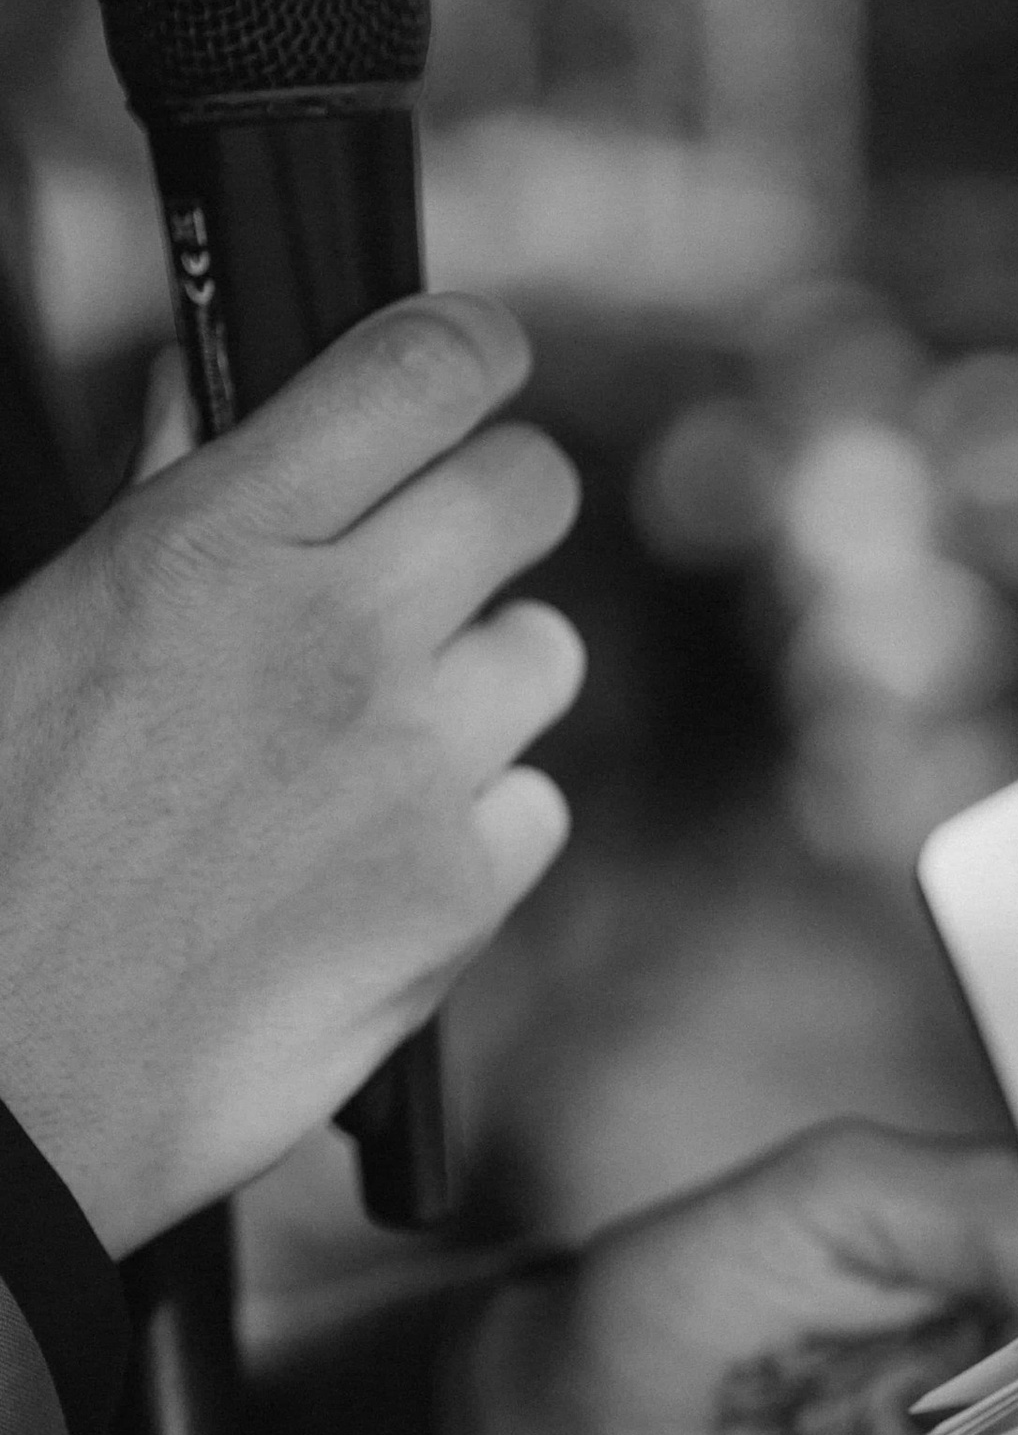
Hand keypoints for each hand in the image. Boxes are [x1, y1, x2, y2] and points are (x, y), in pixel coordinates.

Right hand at [0, 295, 580, 1251]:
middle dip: (494, 503)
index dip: (471, 353)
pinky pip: (536, 804)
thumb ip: (161, 496)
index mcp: (209, 542)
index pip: (425, 368)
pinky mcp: (456, 894)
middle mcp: (335, 637)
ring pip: (546, 649)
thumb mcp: (39, 624)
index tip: (476, 368)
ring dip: (484, 673)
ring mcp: (412, 769)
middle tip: (441, 549)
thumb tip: (215, 383)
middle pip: (532, 489)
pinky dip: (478, 823)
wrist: (4, 1080)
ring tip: (378, 733)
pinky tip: (377, 856)